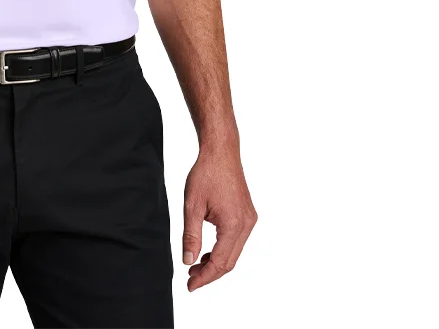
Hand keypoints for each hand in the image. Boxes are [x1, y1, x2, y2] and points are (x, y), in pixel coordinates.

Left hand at [182, 144, 256, 290]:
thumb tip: (188, 261)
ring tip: (195, 265)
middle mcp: (246, 225)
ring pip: (234, 252)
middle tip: (190, 278)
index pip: (220, 263)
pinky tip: (208, 250)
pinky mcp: (248, 214)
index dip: (205, 278)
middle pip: (230, 261)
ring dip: (216, 261)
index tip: (190, 286)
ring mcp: (249, 220)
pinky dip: (223, 249)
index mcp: (234, 225)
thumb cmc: (206, 173)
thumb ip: (191, 236)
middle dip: (210, 273)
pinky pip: (236, 240)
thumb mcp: (192, 205)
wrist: (221, 152)